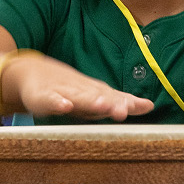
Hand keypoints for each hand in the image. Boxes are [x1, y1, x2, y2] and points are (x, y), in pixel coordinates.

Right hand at [4, 54, 154, 120]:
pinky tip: (64, 105)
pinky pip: (50, 100)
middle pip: (100, 97)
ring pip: (79, 98)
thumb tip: (150, 106)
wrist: (33, 73)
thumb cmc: (69, 89)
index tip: (146, 106)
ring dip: (90, 102)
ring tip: (102, 105)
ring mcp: (63, 93)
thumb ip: (120, 101)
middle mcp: (82, 92)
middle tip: (123, 110)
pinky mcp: (43, 98)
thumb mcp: (94, 96)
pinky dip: (57, 103)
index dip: (130, 103)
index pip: (117, 98)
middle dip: (112, 104)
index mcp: (95, 94)